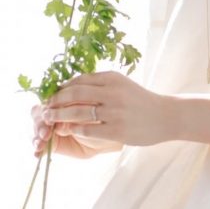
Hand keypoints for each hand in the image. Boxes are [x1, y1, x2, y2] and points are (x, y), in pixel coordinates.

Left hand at [34, 70, 173, 157]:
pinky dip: (73, 129)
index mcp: (111, 78)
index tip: (50, 96)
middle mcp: (112, 92)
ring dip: (59, 116)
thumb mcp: (121, 85)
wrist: (166, 116)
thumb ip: (100, 85)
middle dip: (55, 101)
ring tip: (48, 120)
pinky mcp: (117, 129)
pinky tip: (67, 131)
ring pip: (77, 111)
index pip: (79, 80)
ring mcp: (115, 111)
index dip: (60, 89)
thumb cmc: (140, 101)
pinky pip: (88, 129)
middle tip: (43, 108)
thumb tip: (71, 87)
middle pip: (74, 93)